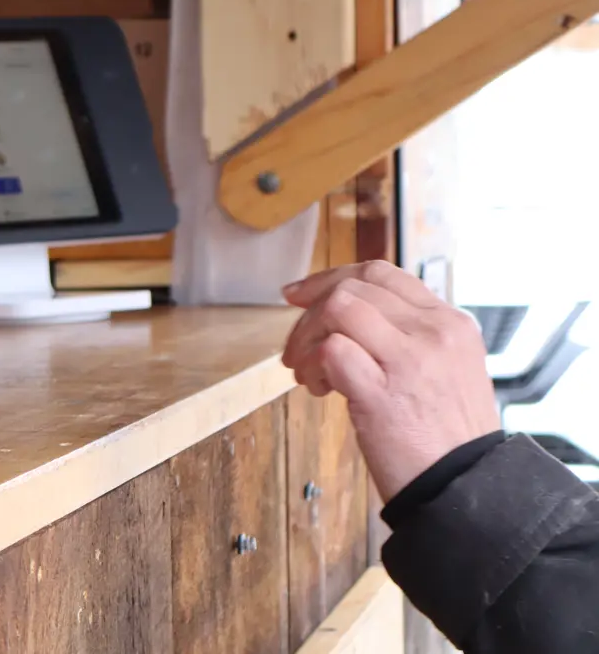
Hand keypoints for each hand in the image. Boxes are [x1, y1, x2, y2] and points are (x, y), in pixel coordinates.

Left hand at [281, 260, 500, 501]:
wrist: (466, 489)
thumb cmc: (446, 437)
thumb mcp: (446, 369)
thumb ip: (408, 337)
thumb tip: (348, 316)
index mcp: (451, 323)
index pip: (382, 274)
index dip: (332, 279)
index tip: (302, 294)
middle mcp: (435, 332)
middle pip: (353, 287)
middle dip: (310, 310)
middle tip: (296, 344)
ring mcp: (411, 360)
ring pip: (338, 308)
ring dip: (306, 337)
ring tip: (305, 371)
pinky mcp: (383, 393)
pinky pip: (331, 350)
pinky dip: (312, 365)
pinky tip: (317, 389)